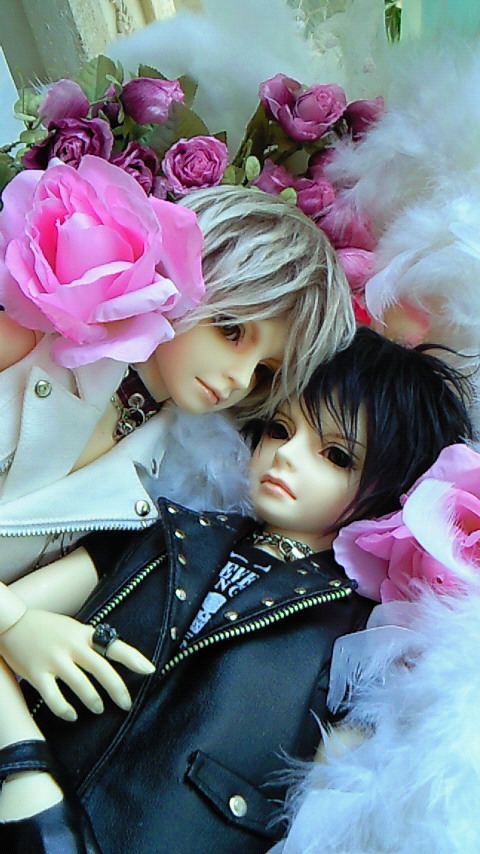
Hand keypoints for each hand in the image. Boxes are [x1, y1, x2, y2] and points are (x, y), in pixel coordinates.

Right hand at [0, 609, 154, 720]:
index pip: (114, 645)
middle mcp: (72, 646)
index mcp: (83, 634)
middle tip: (127, 704)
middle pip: (102, 670)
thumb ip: (90, 641)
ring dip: (94, 701)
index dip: (134, 658)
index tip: (150, 670)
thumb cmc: (46, 627)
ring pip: (82, 687)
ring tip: (99, 708)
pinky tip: (72, 715)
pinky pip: (55, 698)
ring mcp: (54, 660)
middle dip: (118, 690)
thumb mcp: (73, 628)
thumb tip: (112, 656)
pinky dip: (66, 710)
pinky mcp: (37, 674)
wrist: (12, 623)